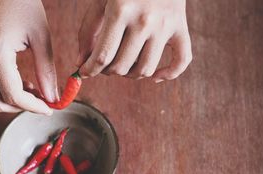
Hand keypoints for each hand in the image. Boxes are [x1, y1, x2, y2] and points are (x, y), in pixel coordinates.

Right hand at [0, 0, 58, 113]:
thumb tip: (53, 97)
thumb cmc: (23, 4)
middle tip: (41, 98)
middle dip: (21, 107)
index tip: (49, 108)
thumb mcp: (41, 36)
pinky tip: (14, 82)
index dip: (33, 107)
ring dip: (8, 102)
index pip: (13, 95)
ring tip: (29, 88)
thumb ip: (47, 70)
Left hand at [76, 0, 191, 81]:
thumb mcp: (101, 1)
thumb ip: (88, 31)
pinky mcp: (181, 28)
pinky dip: (168, 74)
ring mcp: (165, 26)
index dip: (90, 70)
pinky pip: (181, 61)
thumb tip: (81, 63)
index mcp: (121, 11)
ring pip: (145, 70)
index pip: (103, 56)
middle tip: (104, 63)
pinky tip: (155, 76)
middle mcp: (145, 21)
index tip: (84, 73)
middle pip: (122, 66)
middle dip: (107, 71)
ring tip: (124, 64)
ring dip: (130, 75)